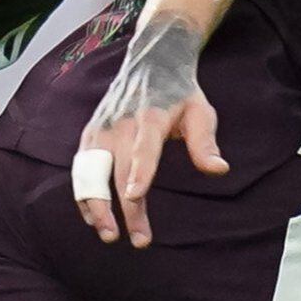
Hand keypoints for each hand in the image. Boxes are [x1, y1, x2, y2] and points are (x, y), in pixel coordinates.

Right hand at [77, 18, 224, 248]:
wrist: (150, 61)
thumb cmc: (181, 93)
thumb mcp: (201, 111)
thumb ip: (205, 142)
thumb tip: (219, 170)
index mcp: (151, 116)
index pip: (143, 148)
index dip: (138, 173)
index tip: (134, 197)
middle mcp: (121, 123)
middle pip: (118, 170)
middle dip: (125, 208)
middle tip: (136, 239)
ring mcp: (102, 128)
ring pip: (92, 173)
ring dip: (96, 206)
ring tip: (109, 234)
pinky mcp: (90, 134)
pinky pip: (82, 169)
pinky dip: (84, 194)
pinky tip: (94, 218)